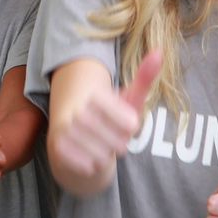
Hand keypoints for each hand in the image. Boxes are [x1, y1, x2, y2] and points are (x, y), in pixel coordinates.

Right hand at [52, 51, 161, 177]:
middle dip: (120, 143)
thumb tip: (159, 52)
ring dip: (107, 155)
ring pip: (104, 155)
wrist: (73, 135)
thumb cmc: (109, 117)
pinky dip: (94, 164)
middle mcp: (77, 110)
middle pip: (118, 142)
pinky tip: (90, 155)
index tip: (127, 124)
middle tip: (113, 137)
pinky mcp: (57, 147)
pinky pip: (89, 165)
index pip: (129, 122)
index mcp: (96, 95)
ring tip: (101, 146)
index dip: (131, 128)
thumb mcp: (128, 99)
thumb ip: (144, 78)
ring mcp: (65, 128)